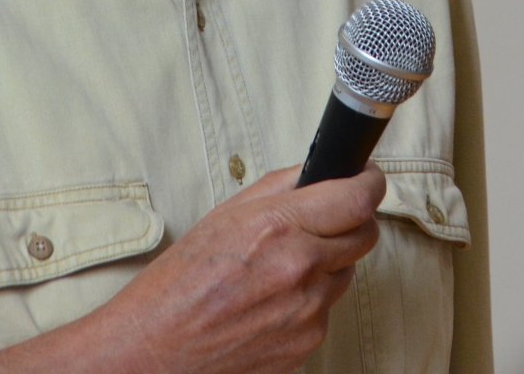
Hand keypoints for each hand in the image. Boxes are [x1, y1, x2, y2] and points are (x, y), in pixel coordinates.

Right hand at [0, 163, 385, 373]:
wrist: (154, 352)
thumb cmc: (176, 285)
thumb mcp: (224, 217)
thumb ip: (278, 189)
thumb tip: (317, 170)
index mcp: (278, 228)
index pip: (358, 197)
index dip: (369, 181)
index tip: (367, 176)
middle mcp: (301, 269)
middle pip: (365, 235)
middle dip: (353, 221)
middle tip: (330, 217)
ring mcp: (308, 312)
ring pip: (345, 274)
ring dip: (327, 265)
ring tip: (280, 268)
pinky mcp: (308, 344)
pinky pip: (325, 311)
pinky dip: (308, 302)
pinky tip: (271, 302)